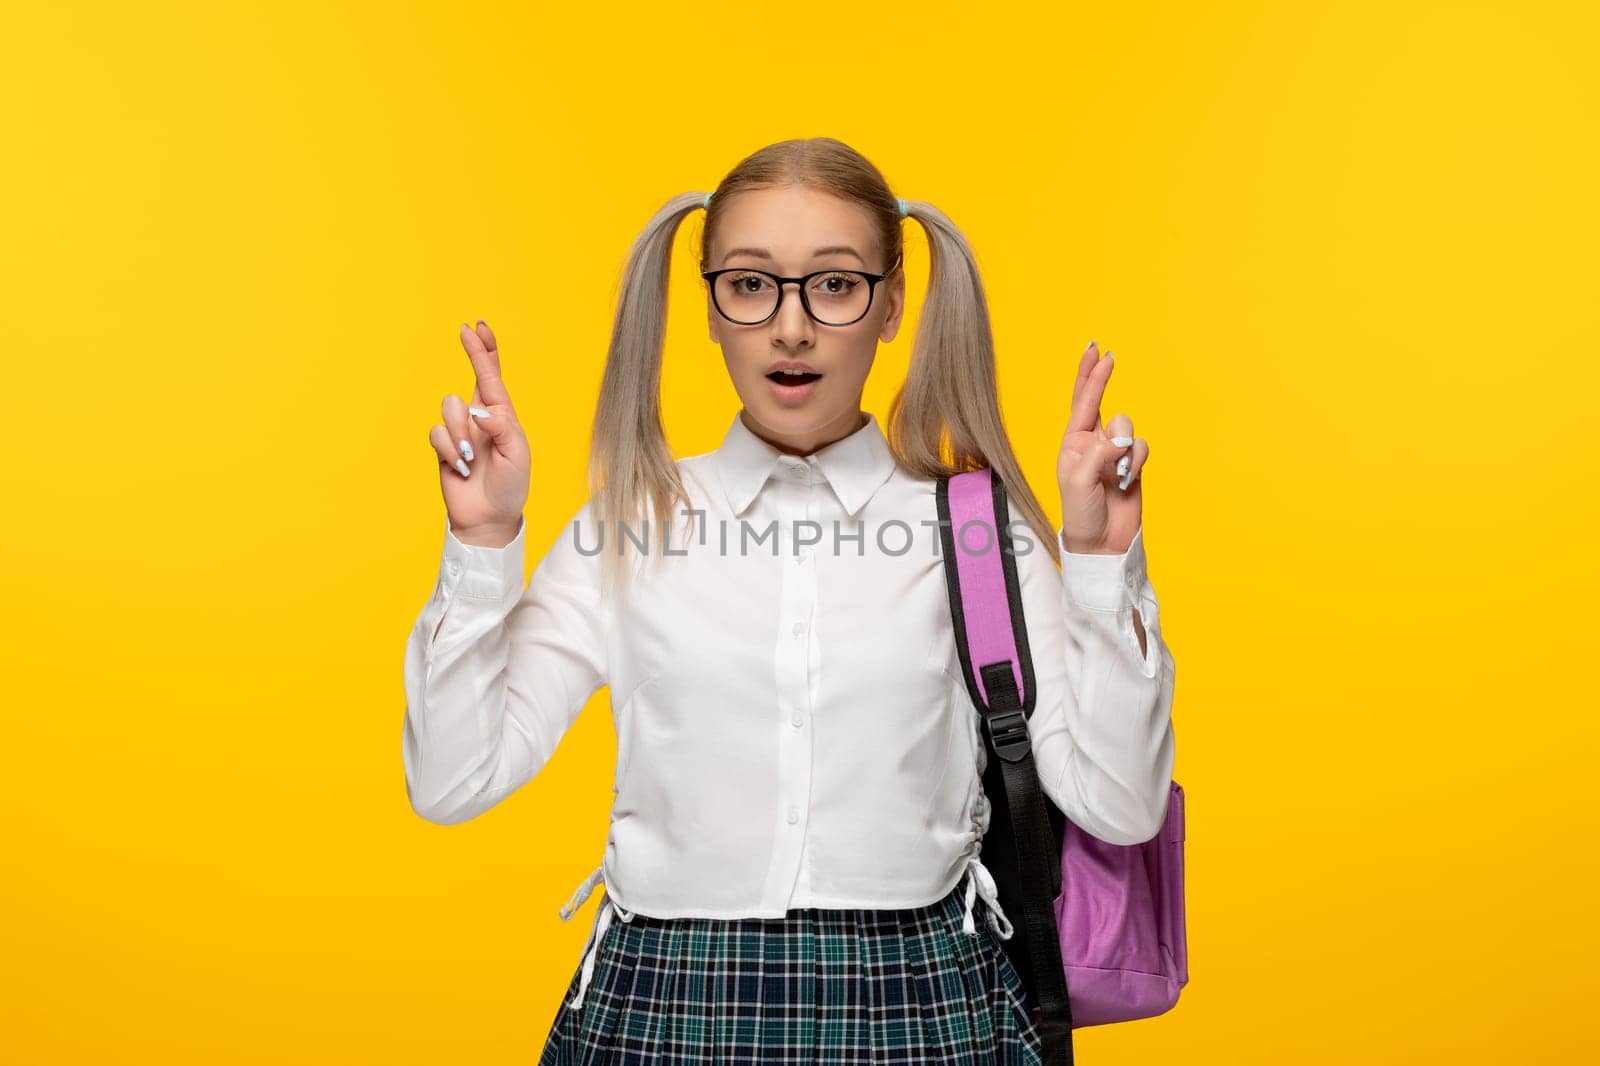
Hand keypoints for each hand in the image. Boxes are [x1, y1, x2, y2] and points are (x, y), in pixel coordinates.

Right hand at [428, 321, 529, 542]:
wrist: (489, 518)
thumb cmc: (510, 486)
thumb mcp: (517, 455)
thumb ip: (501, 428)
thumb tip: (479, 410)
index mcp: (502, 416)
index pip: (492, 377)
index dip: (485, 350)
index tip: (477, 326)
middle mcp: (479, 419)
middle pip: (469, 380)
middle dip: (472, 354)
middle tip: (466, 331)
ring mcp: (459, 432)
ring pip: (450, 407)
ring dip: (462, 433)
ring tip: (473, 459)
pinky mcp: (442, 447)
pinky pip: (437, 433)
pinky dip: (450, 450)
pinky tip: (461, 468)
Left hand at [1056, 340, 1148, 554]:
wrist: (1102, 542)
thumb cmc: (1081, 513)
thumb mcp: (1080, 481)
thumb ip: (1099, 453)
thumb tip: (1121, 437)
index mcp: (1072, 443)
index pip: (1081, 402)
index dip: (1089, 375)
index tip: (1097, 351)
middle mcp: (1092, 443)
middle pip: (1102, 402)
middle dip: (1102, 379)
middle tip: (1108, 355)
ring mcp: (1114, 452)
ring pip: (1127, 427)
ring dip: (1124, 449)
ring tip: (1115, 475)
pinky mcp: (1133, 463)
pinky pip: (1142, 446)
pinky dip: (1137, 461)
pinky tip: (1127, 480)